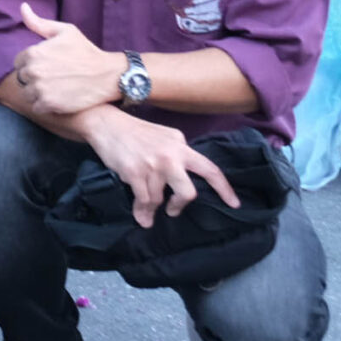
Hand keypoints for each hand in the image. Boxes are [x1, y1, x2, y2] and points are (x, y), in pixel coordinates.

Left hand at [11, 3, 123, 119]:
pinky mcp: (49, 104)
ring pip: (27, 94)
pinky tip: (58, 98)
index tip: (47, 65)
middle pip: (22, 78)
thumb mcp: (65, 31)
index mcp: (33, 53)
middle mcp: (33, 71)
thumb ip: (39, 23)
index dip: (32, 63)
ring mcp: (40, 89)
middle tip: (53, 77)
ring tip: (55, 88)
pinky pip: (36, 107)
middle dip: (33, 78)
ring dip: (37, 93)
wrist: (106, 75)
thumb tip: (22, 7)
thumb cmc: (86, 51)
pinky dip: (45, 105)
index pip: (19, 62)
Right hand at [78, 107, 240, 228]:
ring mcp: (153, 164)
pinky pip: (143, 200)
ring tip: (147, 212)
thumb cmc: (134, 132)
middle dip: (180, 205)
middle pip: (187, 192)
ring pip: (160, 199)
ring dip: (152, 209)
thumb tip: (184, 176)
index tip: (234, 203)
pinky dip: (142, 211)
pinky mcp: (135, 172)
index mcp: (181, 145)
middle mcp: (171, 155)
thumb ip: (177, 154)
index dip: (223, 188)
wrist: (106, 124)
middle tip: (174, 210)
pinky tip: (141, 216)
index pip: (209, 169)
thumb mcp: (163, 137)